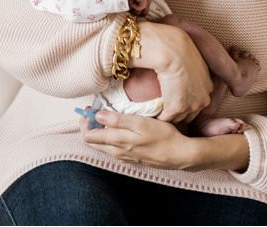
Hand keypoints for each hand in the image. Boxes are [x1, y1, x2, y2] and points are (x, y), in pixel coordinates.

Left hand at [80, 110, 197, 169]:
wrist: (181, 155)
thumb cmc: (163, 136)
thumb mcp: (140, 123)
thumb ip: (117, 120)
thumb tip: (97, 116)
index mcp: (116, 143)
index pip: (88, 136)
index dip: (85, 122)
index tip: (89, 110)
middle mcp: (117, 153)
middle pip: (93, 142)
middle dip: (90, 126)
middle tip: (96, 111)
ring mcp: (125, 157)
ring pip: (103, 145)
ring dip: (101, 131)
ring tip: (108, 116)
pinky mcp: (132, 158)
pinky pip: (114, 148)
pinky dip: (111, 137)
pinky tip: (121, 128)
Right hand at [134, 21, 212, 122]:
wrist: (171, 48)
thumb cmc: (176, 46)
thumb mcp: (188, 57)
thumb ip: (188, 67)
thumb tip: (181, 70)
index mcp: (208, 85)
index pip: (198, 102)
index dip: (184, 102)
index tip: (171, 99)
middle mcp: (204, 97)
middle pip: (190, 114)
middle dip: (177, 113)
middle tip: (163, 108)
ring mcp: (192, 104)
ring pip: (178, 118)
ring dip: (167, 116)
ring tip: (156, 112)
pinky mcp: (178, 107)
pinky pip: (166, 118)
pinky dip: (158, 117)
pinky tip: (151, 113)